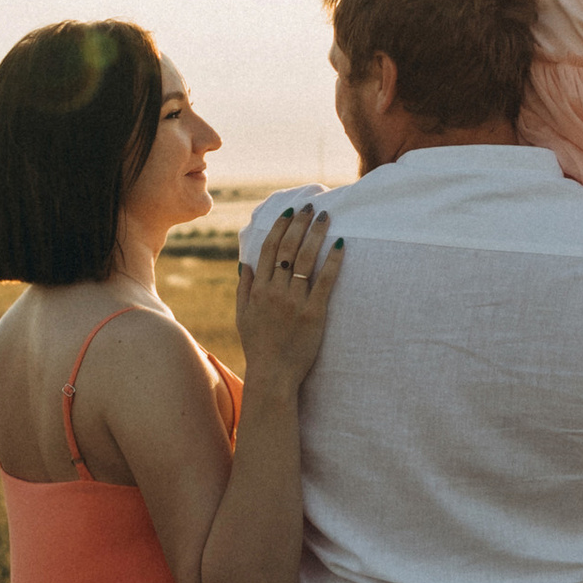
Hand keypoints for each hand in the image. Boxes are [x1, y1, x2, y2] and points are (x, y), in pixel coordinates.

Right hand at [234, 203, 343, 395]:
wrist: (272, 375)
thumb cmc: (257, 346)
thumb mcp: (242, 316)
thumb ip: (244, 288)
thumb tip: (244, 263)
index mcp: (258, 290)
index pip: (268, 250)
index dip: (279, 228)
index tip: (290, 212)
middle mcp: (275, 292)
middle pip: (288, 249)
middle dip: (300, 224)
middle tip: (311, 207)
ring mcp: (295, 302)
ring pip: (305, 260)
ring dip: (316, 235)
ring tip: (326, 218)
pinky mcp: (314, 314)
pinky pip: (324, 282)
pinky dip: (332, 262)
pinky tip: (340, 245)